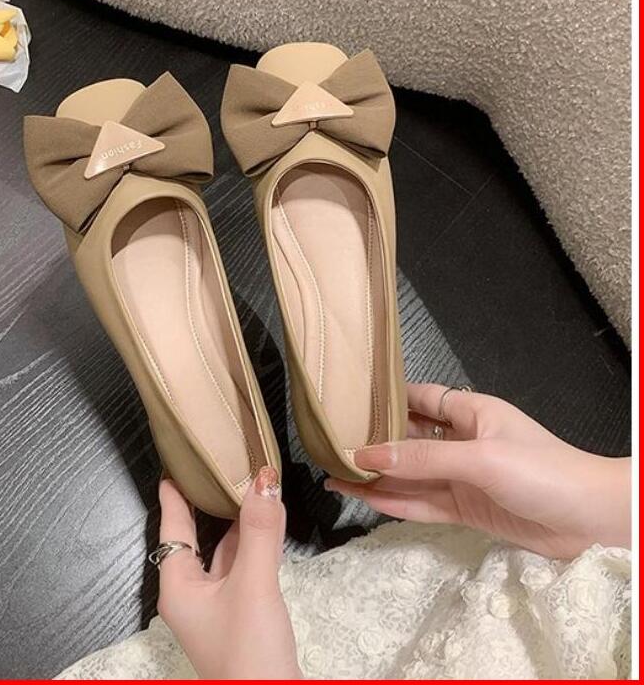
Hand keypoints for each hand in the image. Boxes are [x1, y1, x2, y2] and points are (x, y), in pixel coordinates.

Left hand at [156, 469, 301, 679]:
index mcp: (179, 587)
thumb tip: (263, 480)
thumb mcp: (252, 585)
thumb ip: (258, 531)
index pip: (172, 529)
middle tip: (217, 467)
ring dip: (235, 521)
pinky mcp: (242, 614)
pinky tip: (267, 525)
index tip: (174, 467)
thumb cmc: (248, 652)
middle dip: (207, 504)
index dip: (174, 496)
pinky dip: (254, 542)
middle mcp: (193, 594)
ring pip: (224, 552)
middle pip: (197, 538)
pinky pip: (244, 567)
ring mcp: (218, 606)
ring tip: (245, 485)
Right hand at [326, 383, 630, 558]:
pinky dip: (394, 502)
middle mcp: (461, 441)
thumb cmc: (542, 471)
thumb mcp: (480, 457)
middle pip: (408, 440)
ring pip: (410, 474)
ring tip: (334, 475)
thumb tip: (367, 455)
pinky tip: (365, 499)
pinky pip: (421, 503)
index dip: (386, 400)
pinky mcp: (465, 509)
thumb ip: (423, 458)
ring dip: (377, 476)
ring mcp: (461, 477)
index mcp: (470, 412)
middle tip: (330, 445)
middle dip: (373, 442)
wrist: (591, 522)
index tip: (348, 403)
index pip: (419, 398)